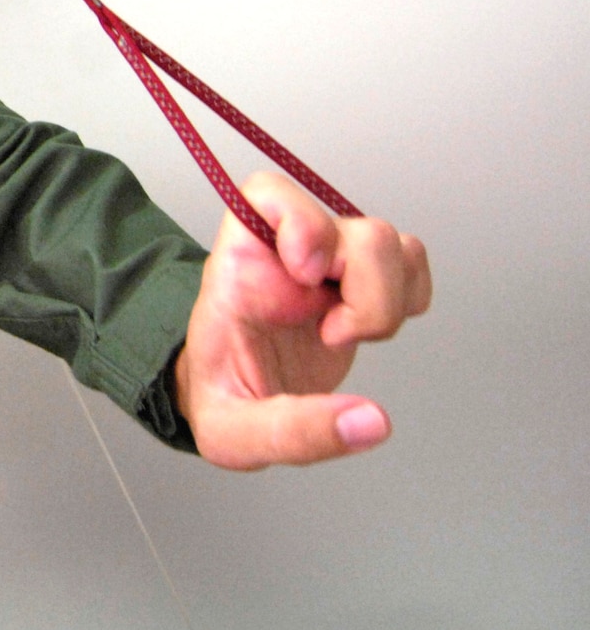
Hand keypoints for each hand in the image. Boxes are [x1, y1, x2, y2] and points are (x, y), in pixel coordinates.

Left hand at [175, 172, 430, 469]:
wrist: (228, 402)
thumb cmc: (220, 402)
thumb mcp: (234, 434)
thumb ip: (295, 432)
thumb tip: (371, 423)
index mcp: (240, 269)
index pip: (267, 195)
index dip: (300, 220)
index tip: (306, 274)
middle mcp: (286, 255)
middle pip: (360, 229)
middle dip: (367, 289)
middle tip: (331, 334)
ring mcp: (327, 266)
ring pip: (391, 244)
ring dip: (388, 297)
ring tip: (344, 334)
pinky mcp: (357, 284)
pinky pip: (408, 262)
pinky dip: (408, 295)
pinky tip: (367, 329)